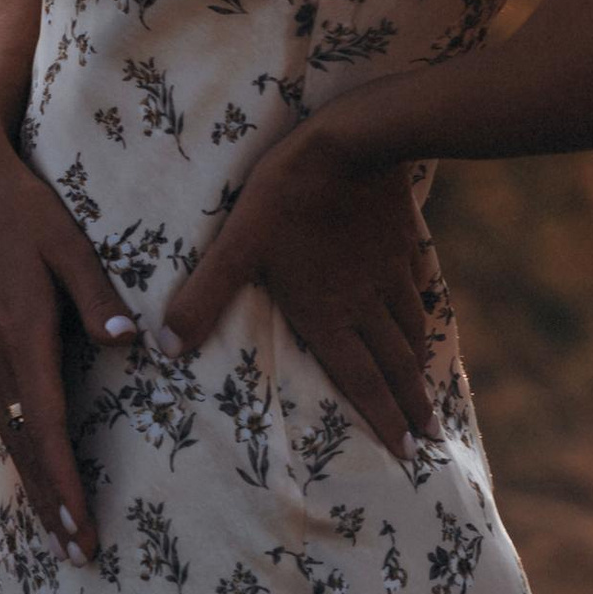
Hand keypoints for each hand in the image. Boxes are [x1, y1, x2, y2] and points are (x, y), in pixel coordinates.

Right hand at [0, 112, 128, 557]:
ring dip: (29, 494)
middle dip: (55, 505)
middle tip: (80, 557)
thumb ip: (96, 292)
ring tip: (51, 544)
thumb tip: (126, 340)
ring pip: (6, 442)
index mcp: (24, 337)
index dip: (66, 482)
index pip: (50, 428)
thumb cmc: (22, 206)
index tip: (81, 526)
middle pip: (29, 449)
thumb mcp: (65, 239)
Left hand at [159, 121, 435, 460]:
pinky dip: (425, 311)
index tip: (406, 453)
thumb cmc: (287, 194)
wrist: (354, 140)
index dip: (381, 418)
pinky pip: (419, 285)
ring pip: (410, 329)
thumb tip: (163, 346)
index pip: (359, 379)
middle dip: (410, 406)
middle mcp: (364, 301)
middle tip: (429, 440)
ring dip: (419, 365)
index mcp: (328, 312)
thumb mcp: (237, 244)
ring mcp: (389, 270)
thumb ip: (204, 296)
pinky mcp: (402, 239)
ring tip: (427, 390)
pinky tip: (427, 316)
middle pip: (394, 365)